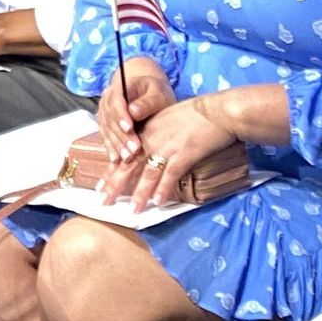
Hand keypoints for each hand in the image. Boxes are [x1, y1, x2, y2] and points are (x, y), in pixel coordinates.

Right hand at [96, 58, 175, 161]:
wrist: (148, 94)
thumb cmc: (156, 93)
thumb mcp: (157, 93)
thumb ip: (147, 102)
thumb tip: (133, 111)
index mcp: (119, 88)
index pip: (115, 102)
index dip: (120, 116)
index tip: (130, 128)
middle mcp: (107, 101)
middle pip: (110, 119)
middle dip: (121, 136)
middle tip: (134, 149)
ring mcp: (104, 114)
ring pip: (107, 130)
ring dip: (117, 145)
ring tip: (128, 158)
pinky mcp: (106, 126)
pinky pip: (106, 138)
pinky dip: (111, 149)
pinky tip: (116, 160)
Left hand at [102, 94, 233, 211]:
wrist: (220, 110)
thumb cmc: (198, 115)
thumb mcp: (168, 120)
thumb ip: (156, 135)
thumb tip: (151, 152)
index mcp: (147, 131)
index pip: (124, 154)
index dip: (111, 171)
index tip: (101, 186)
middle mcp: (152, 138)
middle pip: (129, 164)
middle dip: (116, 185)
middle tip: (105, 201)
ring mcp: (168, 146)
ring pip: (148, 172)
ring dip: (140, 193)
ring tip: (134, 210)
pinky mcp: (185, 153)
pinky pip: (171, 174)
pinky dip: (164, 189)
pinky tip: (158, 202)